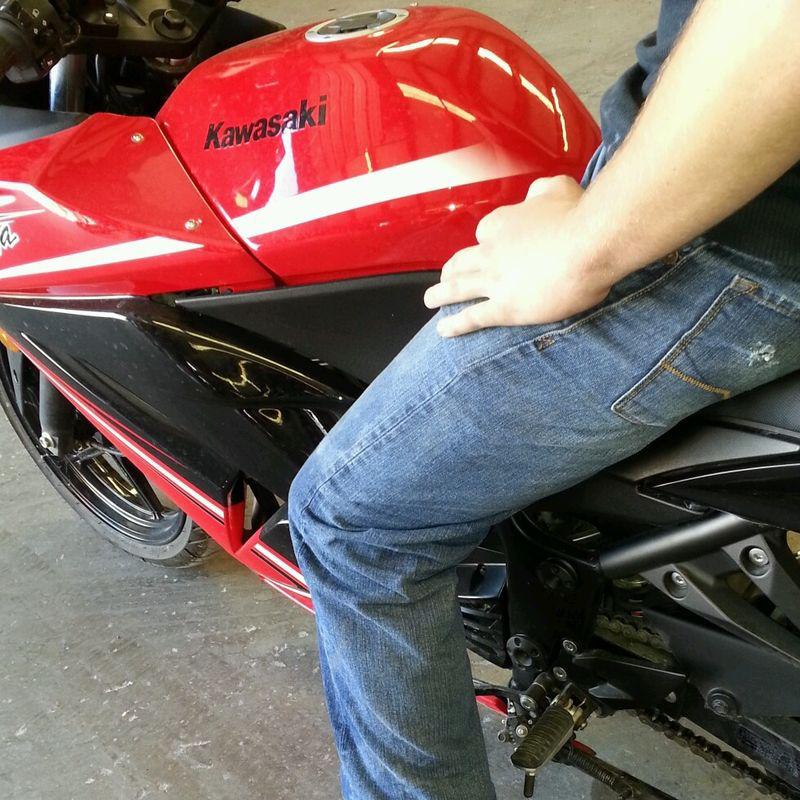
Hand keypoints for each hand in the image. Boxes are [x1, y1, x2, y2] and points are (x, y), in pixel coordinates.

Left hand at [424, 176, 612, 336]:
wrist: (589, 245)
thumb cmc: (579, 216)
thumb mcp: (558, 188)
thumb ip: (543, 190)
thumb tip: (536, 195)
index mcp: (503, 223)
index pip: (484, 232)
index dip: (485, 240)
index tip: (488, 246)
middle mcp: (491, 251)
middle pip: (461, 261)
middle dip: (450, 270)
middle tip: (445, 276)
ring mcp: (494, 281)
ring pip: (457, 288)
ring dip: (439, 295)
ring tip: (430, 301)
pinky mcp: (504, 308)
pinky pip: (472, 318)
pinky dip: (454, 324)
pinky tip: (443, 330)